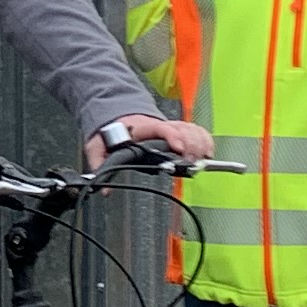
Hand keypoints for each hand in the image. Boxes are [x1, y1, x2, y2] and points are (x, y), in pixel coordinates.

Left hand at [97, 116, 217, 166]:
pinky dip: (205, 140)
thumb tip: (106, 189)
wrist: (117, 117)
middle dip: (191, 146)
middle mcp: (158, 126)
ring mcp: (170, 127)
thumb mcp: (98, 146)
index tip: (180, 149)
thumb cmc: (111, 133)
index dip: (173, 137)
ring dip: (200, 144)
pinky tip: (208, 152)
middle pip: (182, 130)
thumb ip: (99, 164)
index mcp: (140, 128)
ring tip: (202, 159)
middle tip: (192, 163)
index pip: (161, 128)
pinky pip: (196, 131)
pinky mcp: (178, 131)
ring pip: (192, 130)